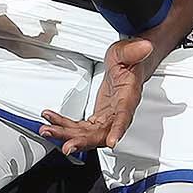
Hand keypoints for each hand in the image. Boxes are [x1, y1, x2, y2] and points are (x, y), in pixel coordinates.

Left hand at [40, 36, 153, 155]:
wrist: (128, 67)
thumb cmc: (129, 61)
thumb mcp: (127, 52)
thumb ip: (134, 51)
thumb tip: (145, 47)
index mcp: (127, 97)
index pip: (124, 116)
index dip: (118, 129)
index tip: (111, 142)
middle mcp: (118, 112)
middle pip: (101, 133)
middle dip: (82, 140)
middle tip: (65, 145)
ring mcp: (107, 118)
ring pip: (87, 134)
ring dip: (67, 134)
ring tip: (47, 130)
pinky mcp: (98, 118)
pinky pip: (80, 127)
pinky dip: (64, 124)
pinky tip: (51, 120)